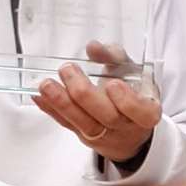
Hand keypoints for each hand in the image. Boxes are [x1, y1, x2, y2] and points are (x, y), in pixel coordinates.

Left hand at [34, 40, 160, 163]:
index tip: (113, 84)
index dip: (126, 101)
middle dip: (84, 93)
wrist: (130, 128)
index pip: (140, 112)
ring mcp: (104, 136)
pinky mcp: (85, 137)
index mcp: (146, 112)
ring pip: (83, 123)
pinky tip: (39, 97)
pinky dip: (51, 110)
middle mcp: (126, 127)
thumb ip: (114, 56)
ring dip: (62, 103)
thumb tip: (93, 47)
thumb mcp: (132, 71)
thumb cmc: (133, 93)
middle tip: (68, 70)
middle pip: (106, 116)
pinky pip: (67, 125)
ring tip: (46, 84)